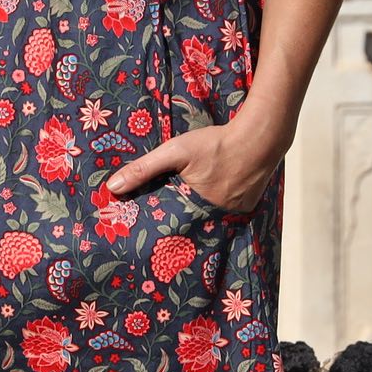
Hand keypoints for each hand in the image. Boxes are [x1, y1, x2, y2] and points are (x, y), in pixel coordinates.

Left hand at [103, 117, 285, 220]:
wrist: (258, 139)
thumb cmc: (215, 144)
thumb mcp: (175, 152)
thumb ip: (144, 169)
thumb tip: (112, 188)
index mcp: (193, 209)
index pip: (167, 227)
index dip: (155, 227)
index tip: (139, 232)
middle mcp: (214, 220)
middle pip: (187, 226)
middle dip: (174, 225)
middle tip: (159, 225)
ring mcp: (232, 217)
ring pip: (206, 222)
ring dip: (196, 218)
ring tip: (184, 214)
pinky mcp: (245, 210)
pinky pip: (224, 216)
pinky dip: (215, 211)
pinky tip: (211, 199)